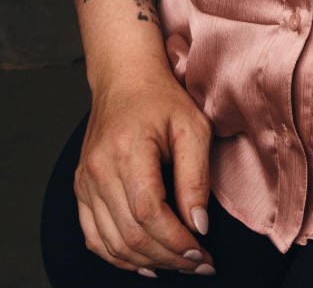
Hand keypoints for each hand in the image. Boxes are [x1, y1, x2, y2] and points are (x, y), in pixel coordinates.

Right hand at [75, 67, 214, 274]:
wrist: (124, 77)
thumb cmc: (162, 98)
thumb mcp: (193, 127)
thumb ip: (196, 177)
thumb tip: (199, 225)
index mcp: (127, 151)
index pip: (148, 214)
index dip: (176, 241)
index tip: (202, 252)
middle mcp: (98, 170)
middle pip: (130, 234)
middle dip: (168, 258)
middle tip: (199, 264)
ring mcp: (85, 182)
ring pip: (111, 243)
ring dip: (147, 262)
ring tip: (179, 264)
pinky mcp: (81, 188)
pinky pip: (94, 237)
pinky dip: (119, 256)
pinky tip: (145, 262)